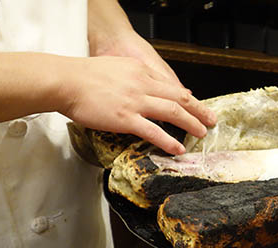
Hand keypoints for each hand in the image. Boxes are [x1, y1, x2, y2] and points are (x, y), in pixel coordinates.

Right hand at [57, 55, 214, 154]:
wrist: (65, 81)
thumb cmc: (83, 76)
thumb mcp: (115, 68)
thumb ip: (133, 77)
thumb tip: (146, 89)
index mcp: (139, 72)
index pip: (170, 85)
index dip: (187, 97)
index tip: (197, 105)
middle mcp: (142, 84)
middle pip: (179, 97)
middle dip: (199, 110)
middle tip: (211, 119)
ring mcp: (135, 101)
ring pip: (172, 112)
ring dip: (191, 123)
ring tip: (202, 133)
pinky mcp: (126, 118)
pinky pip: (154, 131)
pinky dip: (169, 141)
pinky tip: (179, 149)